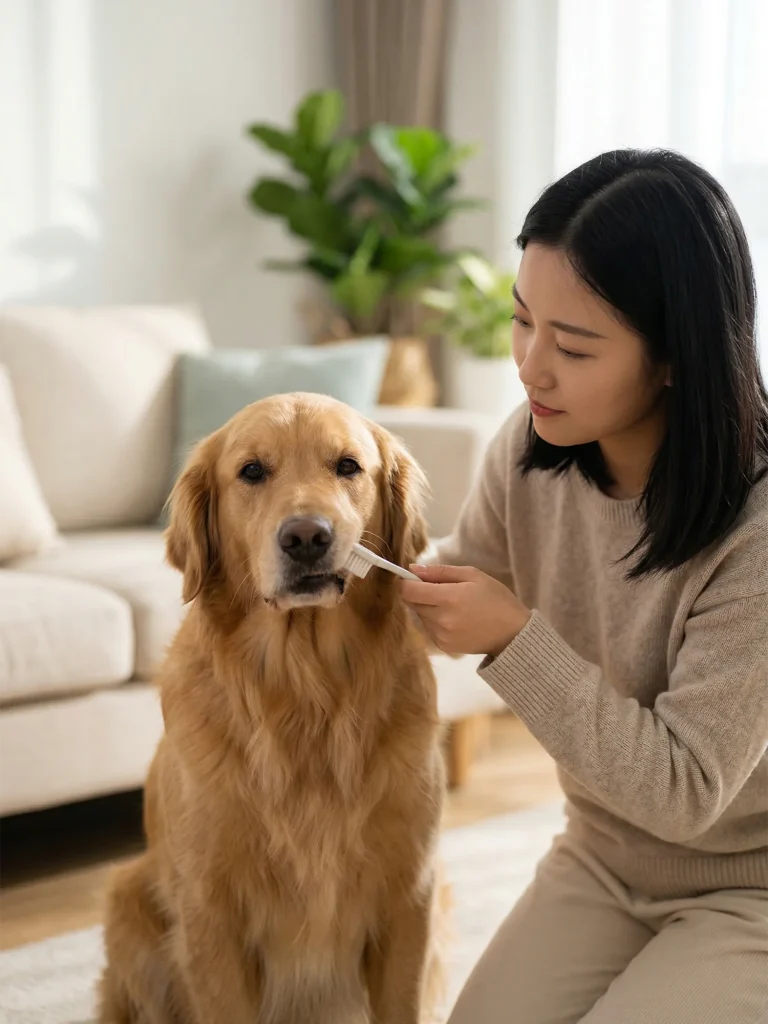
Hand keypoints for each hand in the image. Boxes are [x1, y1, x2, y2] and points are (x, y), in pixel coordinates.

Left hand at [401, 564, 530, 656]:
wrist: (513, 634)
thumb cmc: (496, 599)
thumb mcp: (473, 575)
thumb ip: (440, 571)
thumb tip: (413, 569)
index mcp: (449, 598)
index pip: (409, 591)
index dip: (406, 582)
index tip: (413, 577)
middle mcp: (441, 619)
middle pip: (412, 603)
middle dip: (420, 593)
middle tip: (443, 590)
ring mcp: (441, 636)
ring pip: (420, 616)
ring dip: (428, 608)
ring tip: (453, 606)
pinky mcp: (443, 646)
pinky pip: (429, 628)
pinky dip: (436, 621)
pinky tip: (455, 619)